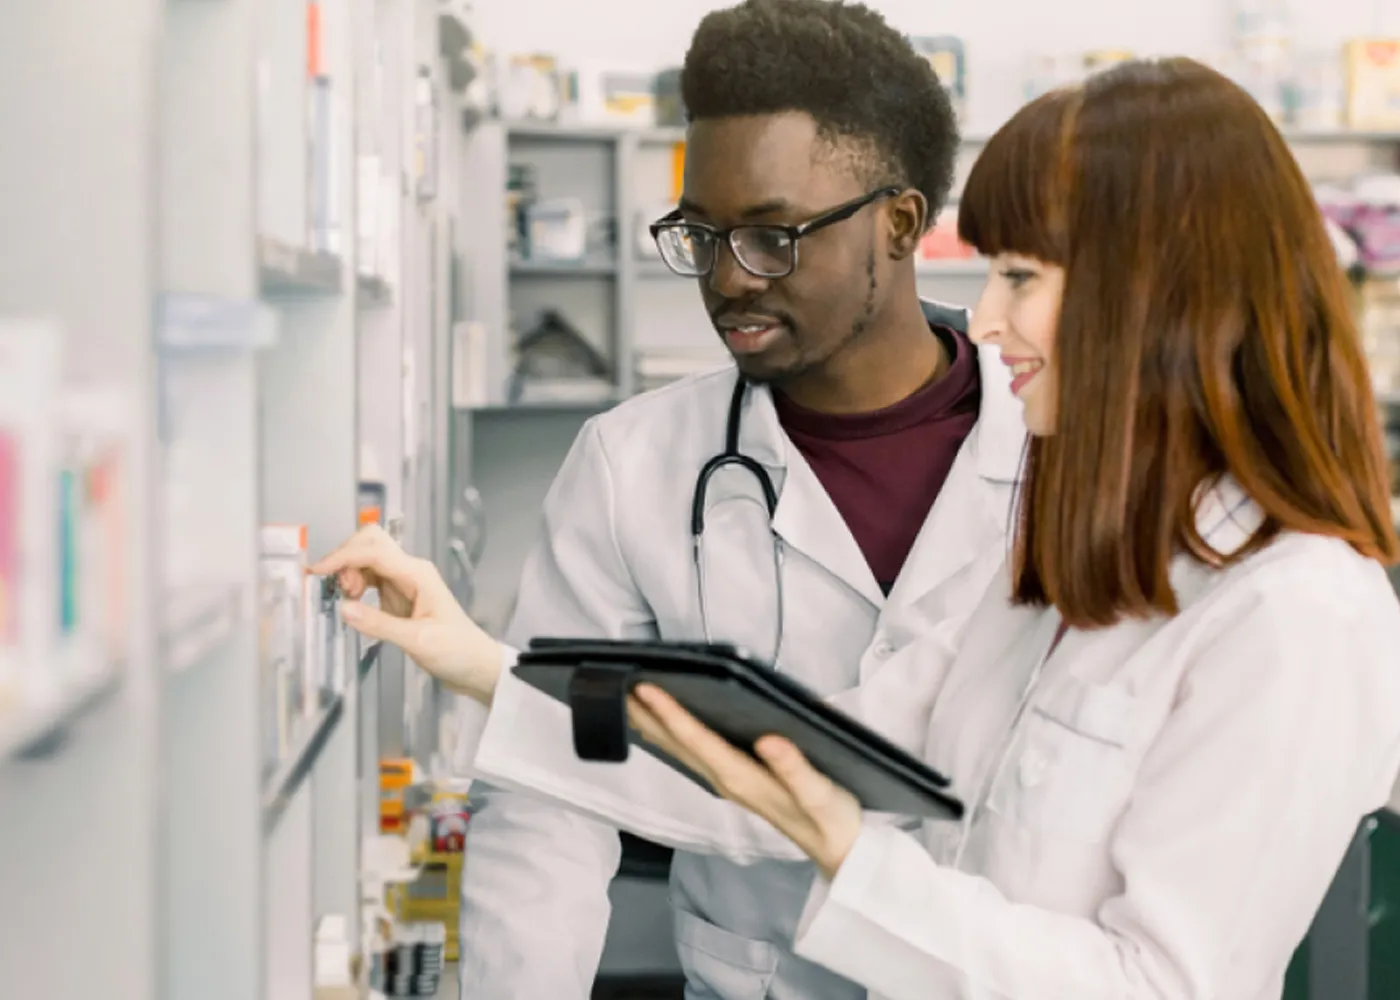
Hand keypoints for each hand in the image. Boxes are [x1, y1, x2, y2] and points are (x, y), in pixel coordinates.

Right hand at [309, 524, 503, 703]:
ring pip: (367, 560)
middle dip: (347, 559)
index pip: (375, 551)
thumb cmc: (456, 651)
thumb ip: (379, 624)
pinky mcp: (398, 597)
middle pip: (370, 544)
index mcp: (418, 574)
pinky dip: (355, 585)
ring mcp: (404, 582)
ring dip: (350, 573)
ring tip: (348, 601)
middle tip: (340, 590)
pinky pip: (370, 579)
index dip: (344, 556)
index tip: (318, 572)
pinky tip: (353, 603)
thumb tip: (343, 609)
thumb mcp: (417, 641)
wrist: (475, 666)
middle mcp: (410, 571)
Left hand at [628, 684, 861, 879]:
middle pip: (677, 744)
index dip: (671, 714)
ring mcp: (727, 782)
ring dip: (652, 724)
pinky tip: (659, 726)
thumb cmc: (831, 817)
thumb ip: (796, 768)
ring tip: (625, 698)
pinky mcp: (734, 781)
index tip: (645, 688)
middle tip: (615, 682)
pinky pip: (691, 755)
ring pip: (680, 749)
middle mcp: (727, 780)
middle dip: (646, 714)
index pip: (698, 740)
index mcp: (743, 778)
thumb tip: (769, 740)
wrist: (838, 849)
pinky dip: (670, 736)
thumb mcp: (820, 793)